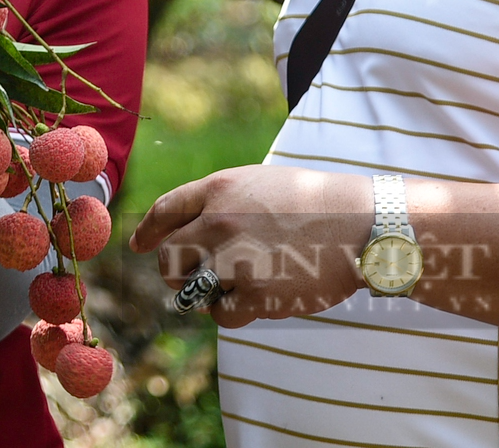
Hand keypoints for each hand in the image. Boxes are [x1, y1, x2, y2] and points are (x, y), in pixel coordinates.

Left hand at [128, 164, 370, 326]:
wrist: (359, 224)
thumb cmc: (312, 203)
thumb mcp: (257, 184)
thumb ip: (217, 203)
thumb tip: (177, 230)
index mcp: (219, 189)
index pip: (165, 212)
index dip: (148, 232)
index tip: (139, 245)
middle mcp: (218, 222)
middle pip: (166, 258)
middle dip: (173, 271)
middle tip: (192, 277)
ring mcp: (234, 260)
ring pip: (187, 290)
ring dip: (203, 293)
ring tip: (233, 284)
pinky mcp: (254, 295)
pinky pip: (220, 314)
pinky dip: (232, 312)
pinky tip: (255, 298)